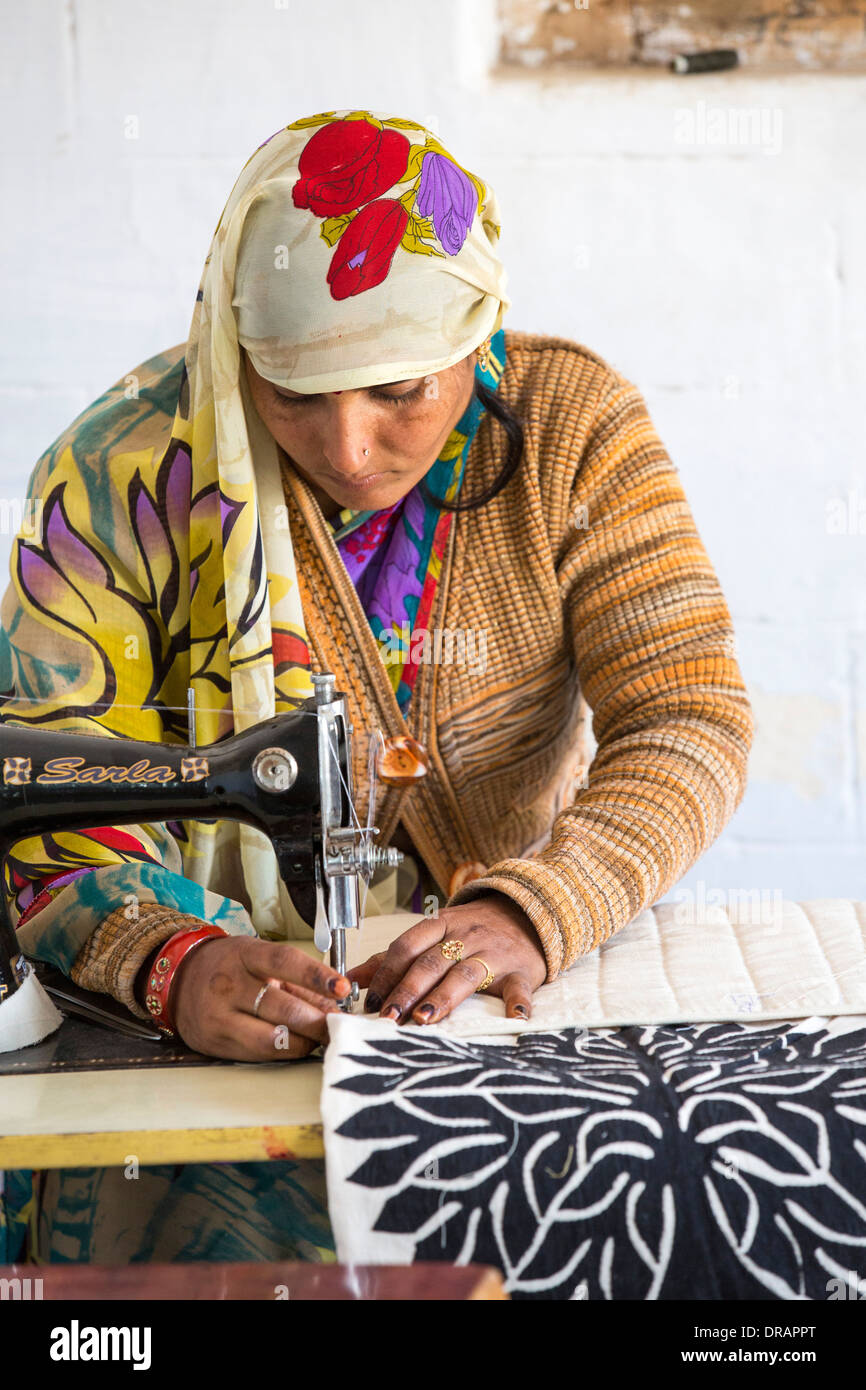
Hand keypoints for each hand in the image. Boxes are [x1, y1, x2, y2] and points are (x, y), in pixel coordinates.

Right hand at [170, 936, 349, 1060]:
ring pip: (272, 1038)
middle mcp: (229, 985)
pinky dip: (283, 1051)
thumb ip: (296, 981)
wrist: (180, 980)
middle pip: (283, 1008)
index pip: (285, 962)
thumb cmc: (229, 967)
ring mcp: (219, 1016)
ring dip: (304, 1042)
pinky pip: (259, 1054)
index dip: (317, 975)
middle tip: (338, 1025)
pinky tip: (294, 1044)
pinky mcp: (215, 1043)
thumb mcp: (259, 958)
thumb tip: (334, 1005)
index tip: (342, 988)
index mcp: (245, 955)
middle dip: (318, 1021)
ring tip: (318, 1037)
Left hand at [347, 893, 546, 1025]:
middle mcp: (465, 936)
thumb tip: (353, 978)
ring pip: (466, 974)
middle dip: (407, 990)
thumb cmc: (473, 931)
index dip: (386, 973)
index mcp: (440, 925)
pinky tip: (512, 1018)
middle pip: (431, 962)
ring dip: (444, 997)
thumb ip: (396, 956)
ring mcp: (493, 953)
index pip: (407, 946)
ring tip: (426, 1018)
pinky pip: (518, 987)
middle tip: (389, 1017)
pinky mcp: (521, 971)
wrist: (527, 912)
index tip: (371, 1001)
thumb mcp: (435, 933)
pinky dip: (516, 1003)